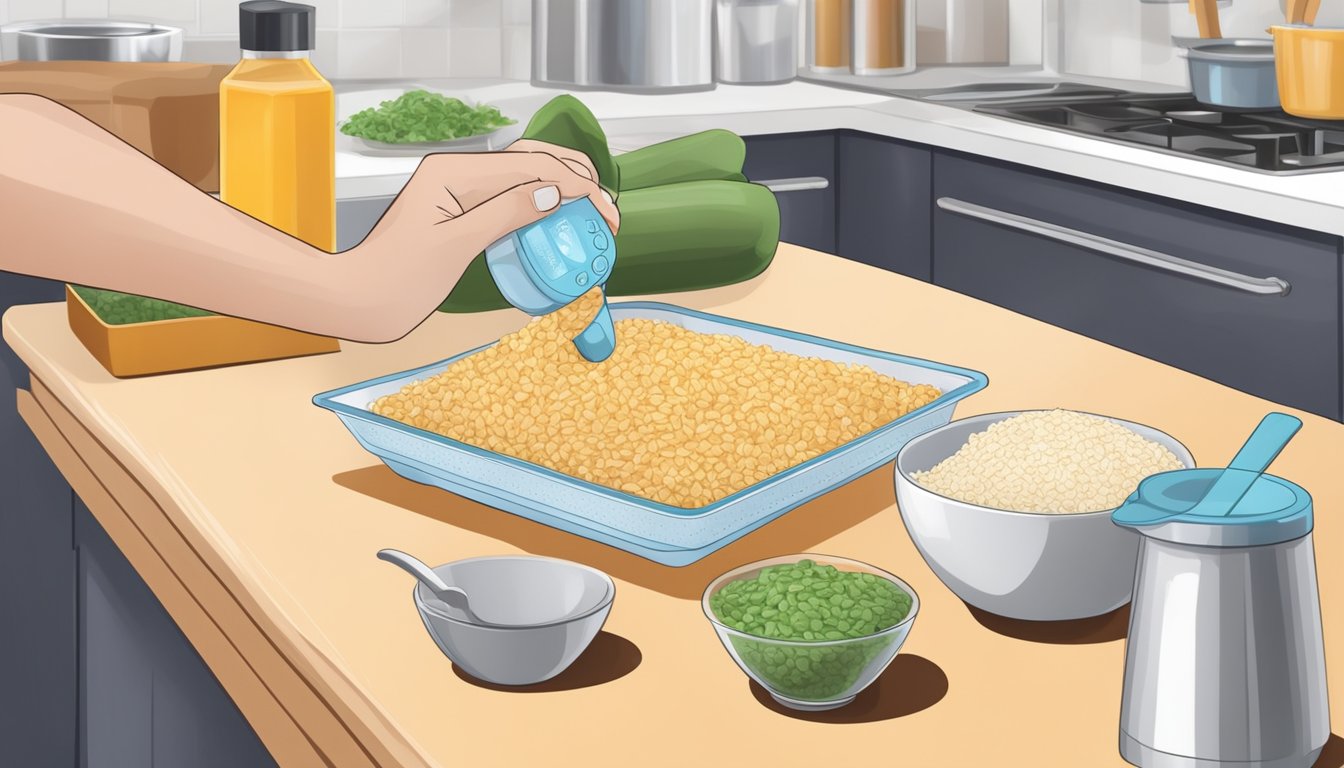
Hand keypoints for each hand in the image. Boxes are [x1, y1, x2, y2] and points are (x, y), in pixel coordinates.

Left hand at [340, 147, 619, 340]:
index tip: (606, 213)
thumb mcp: (457, 246)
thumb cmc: (396, 279)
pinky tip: (558, 216)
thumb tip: (554, 192)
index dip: (575, 185)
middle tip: (608, 211)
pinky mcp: (458, 206)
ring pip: (523, 174)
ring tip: (593, 209)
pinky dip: (540, 201)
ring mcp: (457, 187)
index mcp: (455, 171)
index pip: (530, 166)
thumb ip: (506, 213)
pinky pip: (508, 194)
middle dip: (575, 178)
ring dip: (562, 186)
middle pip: (531, 159)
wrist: (359, 298)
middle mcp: (457, 169)